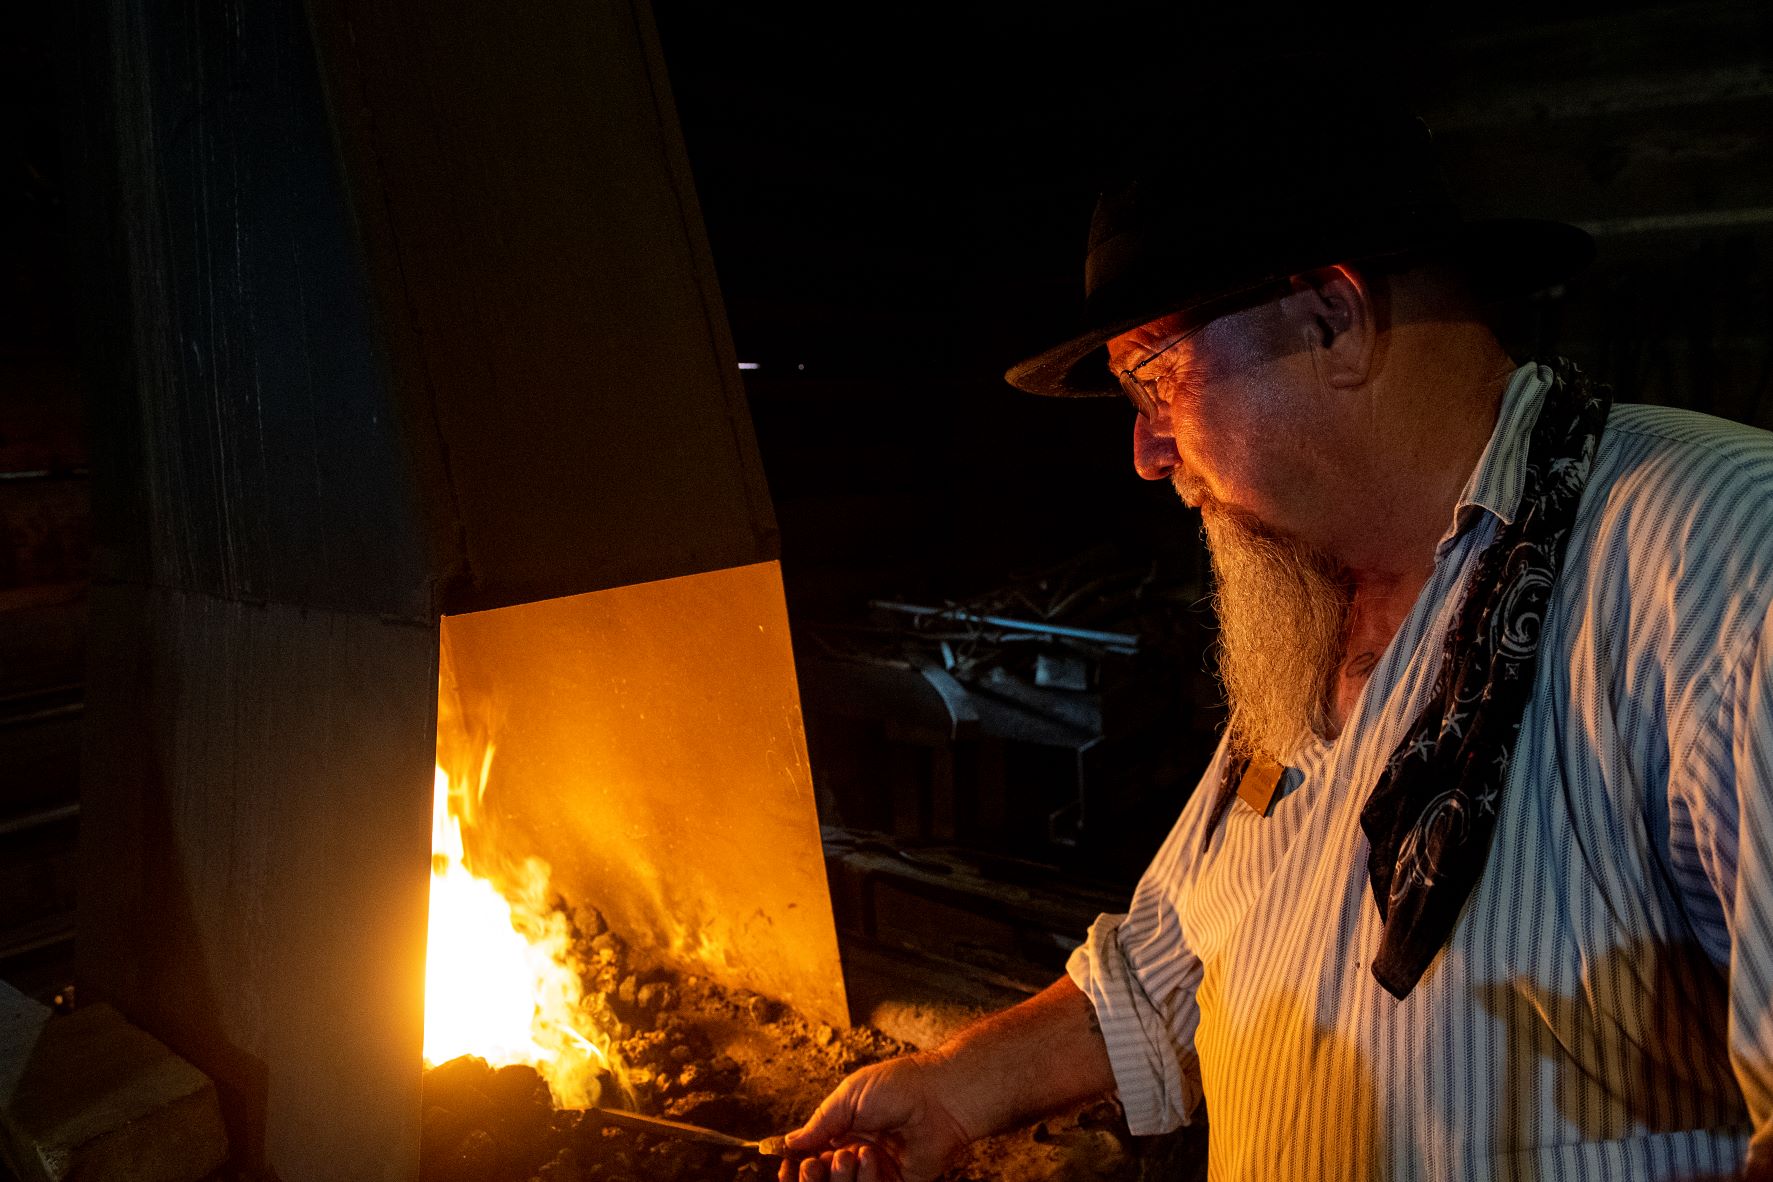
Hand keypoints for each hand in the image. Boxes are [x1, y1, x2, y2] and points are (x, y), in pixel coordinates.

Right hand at [777, 1054, 974, 1181]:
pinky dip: (864, 1181)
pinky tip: (868, 1158)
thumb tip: (789, 1142)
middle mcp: (859, 1152)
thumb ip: (820, 1122)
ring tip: (851, 1153)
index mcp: (846, 1129)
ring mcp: (878, 1170)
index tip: (789, 1166)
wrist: (941, 1097)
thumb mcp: (849, 1096)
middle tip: (817, 1163)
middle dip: (816, 1174)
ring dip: (841, 1176)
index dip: (799, 1164)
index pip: (813, 1155)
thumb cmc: (898, 1086)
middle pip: (826, 1177)